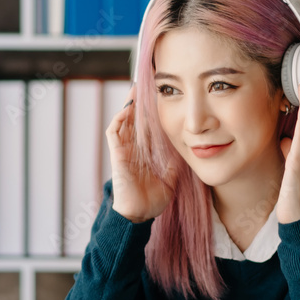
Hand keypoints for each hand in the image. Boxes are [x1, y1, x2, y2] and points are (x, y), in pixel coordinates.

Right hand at [106, 84, 176, 223]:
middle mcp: (132, 149)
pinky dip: (119, 120)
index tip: (158, 98)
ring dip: (128, 106)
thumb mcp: (170, 178)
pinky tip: (127, 110)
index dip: (150, 113)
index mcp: (144, 153)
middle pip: (134, 120)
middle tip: (146, 85)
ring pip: (123, 122)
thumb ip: (175, 164)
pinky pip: (113, 133)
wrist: (139, 215)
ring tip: (135, 91)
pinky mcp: (116, 155)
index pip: (146, 127)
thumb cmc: (152, 200)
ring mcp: (123, 151)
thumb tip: (186, 151)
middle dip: (139, 103)